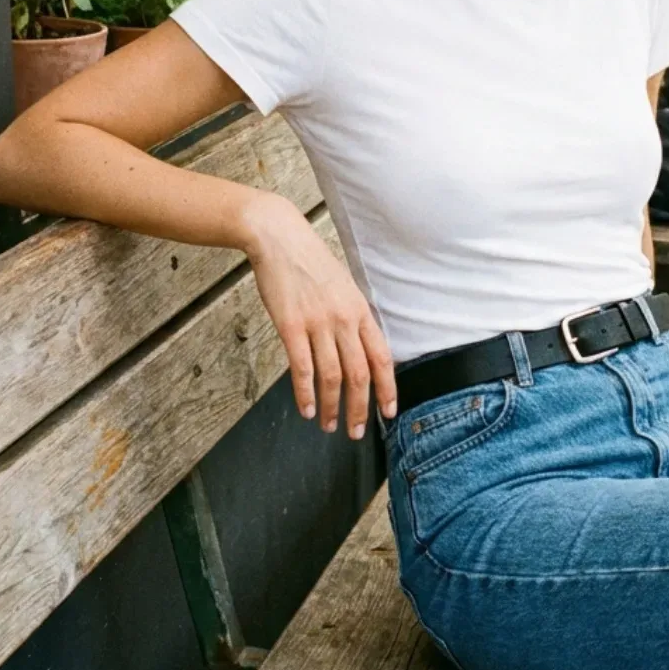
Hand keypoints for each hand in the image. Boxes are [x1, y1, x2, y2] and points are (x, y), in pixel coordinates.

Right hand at [240, 192, 395, 437]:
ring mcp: (318, 323)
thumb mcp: (343, 287)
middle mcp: (344, 319)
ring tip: (328, 425)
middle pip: (359, 374)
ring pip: (331, 377)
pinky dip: (305, 394)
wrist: (279, 238)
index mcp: (360, 310)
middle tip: (356, 431)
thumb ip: (352, 317)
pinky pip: (302, 369)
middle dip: (360, 408)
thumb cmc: (310, 262)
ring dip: (331, 407)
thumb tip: (360, 348)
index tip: (388, 412)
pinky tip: (306, 408)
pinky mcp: (291, 326)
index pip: (382, 357)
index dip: (387, 389)